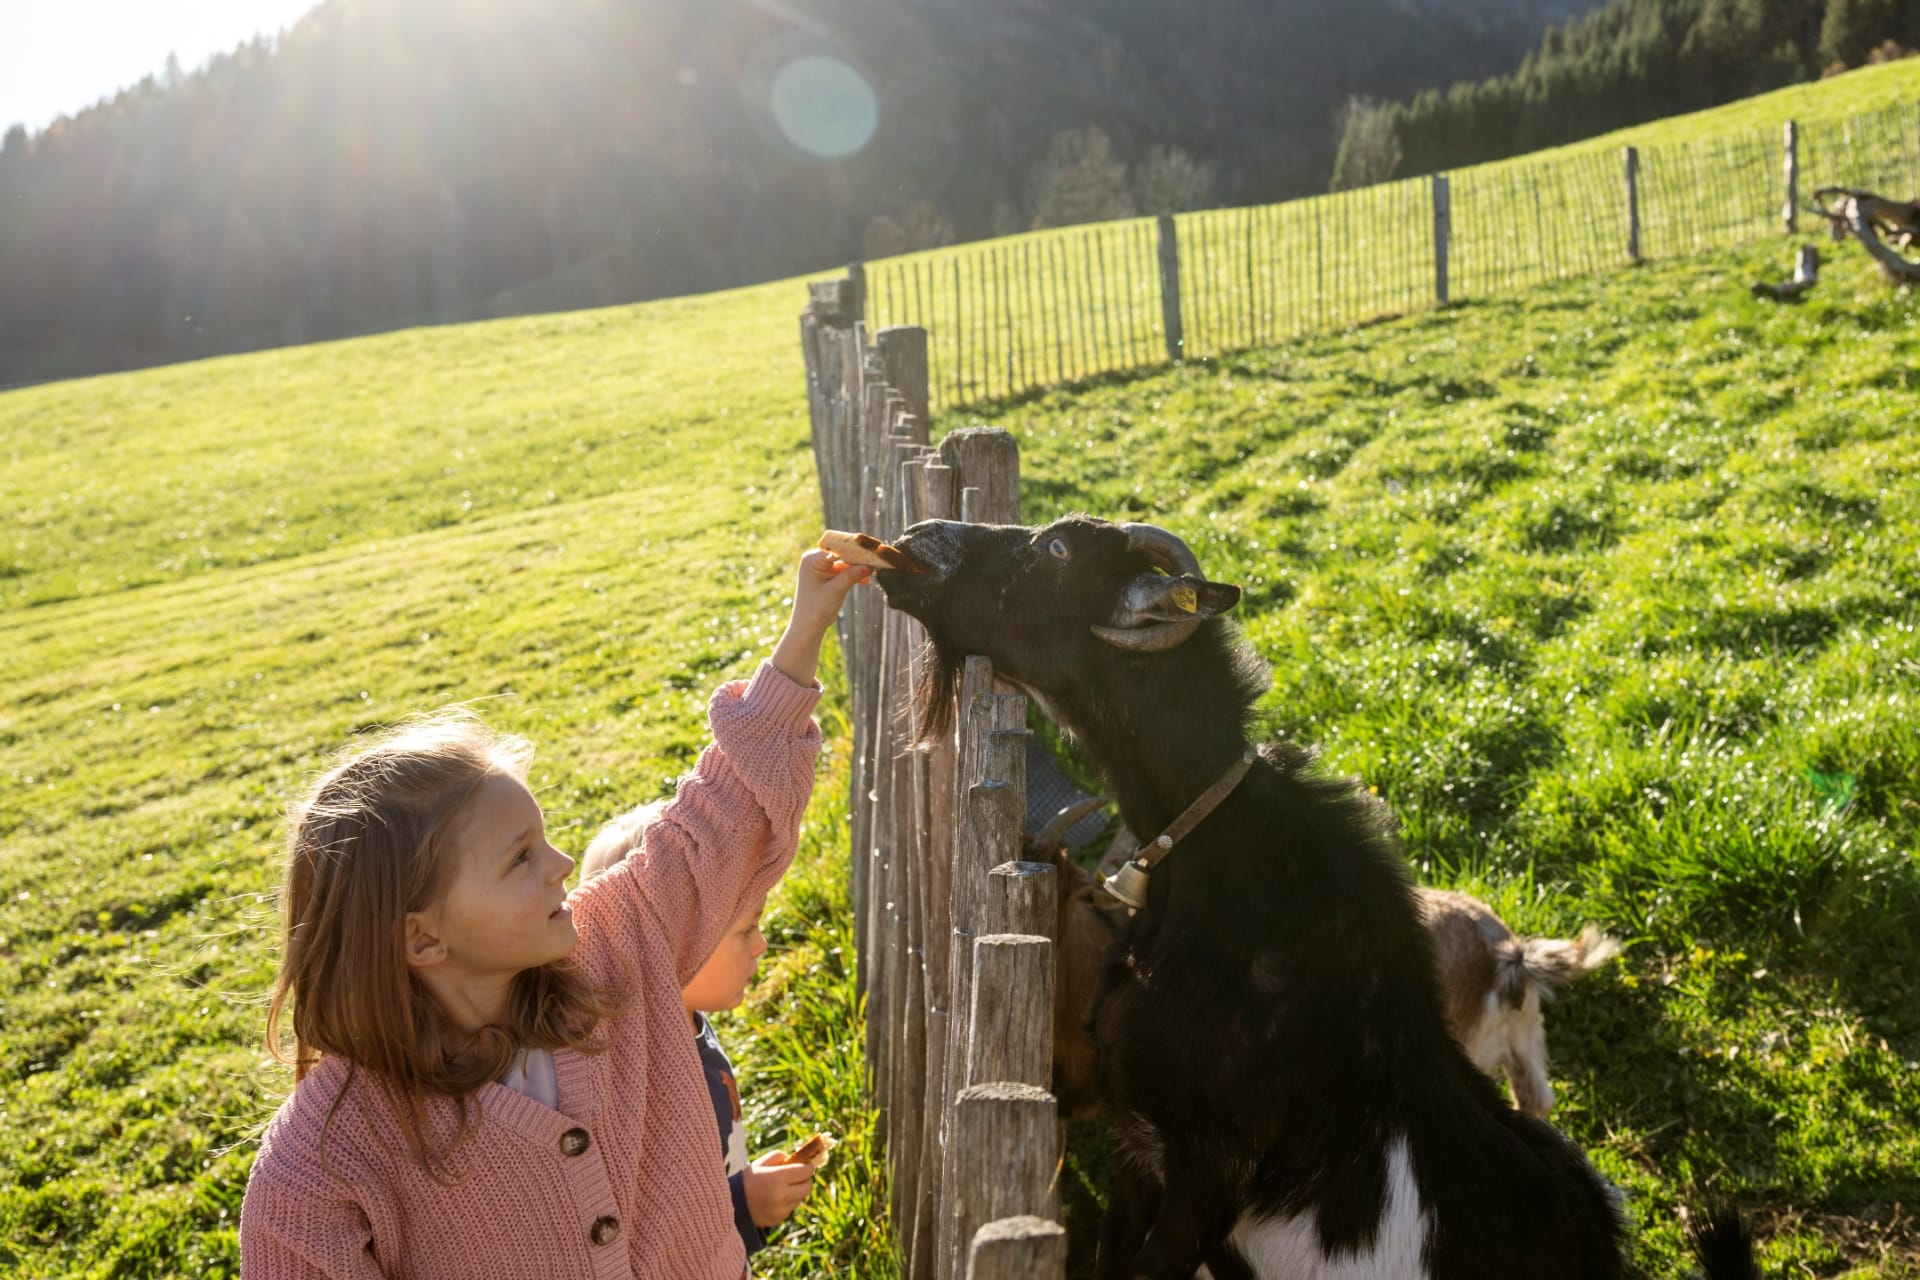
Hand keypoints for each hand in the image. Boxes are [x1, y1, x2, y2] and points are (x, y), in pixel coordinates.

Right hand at [742, 1150, 814, 1227]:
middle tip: (798, 1175)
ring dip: (797, 1191)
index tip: (805, 1164)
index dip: (807, 1166)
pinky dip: (788, 1201)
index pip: (806, 1171)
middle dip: (805, 1179)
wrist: (730, 1204)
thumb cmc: (748, 1179)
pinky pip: (791, 1207)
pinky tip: (775, 1198)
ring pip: (801, 1197)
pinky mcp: (779, 1219)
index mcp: (777, 1178)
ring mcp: (781, 1209)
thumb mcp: (761, 1162)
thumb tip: (798, 1160)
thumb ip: (780, 1157)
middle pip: (808, 1186)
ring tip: (782, 1187)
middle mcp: (781, 1195)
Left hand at [769, 548, 869, 685]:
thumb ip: (852, 575)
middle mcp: (815, 559)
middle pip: (841, 553)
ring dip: (858, 567)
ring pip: (844, 562)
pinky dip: (853, 575)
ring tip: (875, 569)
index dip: (854, 548)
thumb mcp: (837, 590)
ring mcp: (820, 567)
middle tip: (876, 558)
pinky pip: (842, 571)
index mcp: (812, 559)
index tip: (871, 550)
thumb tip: (869, 565)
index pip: (837, 548)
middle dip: (858, 557)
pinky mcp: (826, 575)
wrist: (808, 626)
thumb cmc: (816, 608)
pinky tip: (867, 580)